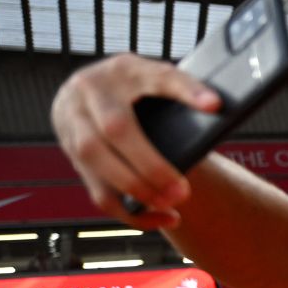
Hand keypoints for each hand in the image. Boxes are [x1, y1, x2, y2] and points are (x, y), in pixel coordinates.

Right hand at [52, 54, 221, 227]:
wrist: (95, 94)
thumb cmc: (140, 91)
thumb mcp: (158, 81)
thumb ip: (182, 92)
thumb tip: (216, 108)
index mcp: (125, 68)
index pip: (159, 76)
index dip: (186, 90)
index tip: (215, 105)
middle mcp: (90, 90)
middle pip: (116, 129)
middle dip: (150, 164)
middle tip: (183, 190)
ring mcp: (73, 121)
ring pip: (95, 160)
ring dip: (135, 189)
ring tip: (171, 206)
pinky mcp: (72, 153)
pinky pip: (95, 188)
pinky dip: (128, 211)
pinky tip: (160, 219)